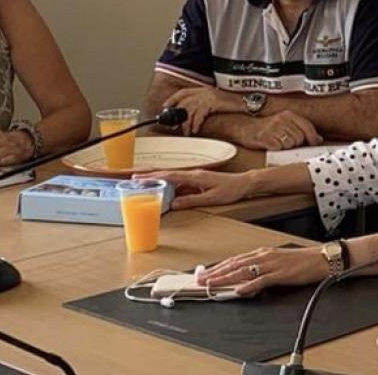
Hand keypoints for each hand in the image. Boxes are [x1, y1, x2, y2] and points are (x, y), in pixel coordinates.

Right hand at [134, 169, 253, 209]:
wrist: (244, 183)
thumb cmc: (231, 190)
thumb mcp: (211, 198)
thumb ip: (192, 201)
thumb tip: (174, 203)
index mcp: (194, 176)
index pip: (169, 175)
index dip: (152, 177)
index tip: (138, 177)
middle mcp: (193, 174)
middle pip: (167, 174)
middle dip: (150, 175)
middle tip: (133, 178)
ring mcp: (195, 177)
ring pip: (172, 178)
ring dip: (158, 180)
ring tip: (143, 183)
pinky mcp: (197, 181)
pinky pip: (179, 182)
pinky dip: (169, 185)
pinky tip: (164, 191)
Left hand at [163, 87, 242, 134]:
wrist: (248, 103)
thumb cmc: (233, 105)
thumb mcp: (216, 103)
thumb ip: (204, 106)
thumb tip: (191, 117)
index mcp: (203, 89)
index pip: (183, 92)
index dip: (173, 99)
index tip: (165, 107)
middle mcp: (204, 90)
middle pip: (184, 102)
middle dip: (177, 115)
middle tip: (174, 125)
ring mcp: (208, 95)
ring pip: (190, 109)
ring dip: (186, 123)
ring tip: (186, 131)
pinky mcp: (212, 102)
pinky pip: (199, 114)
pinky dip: (195, 123)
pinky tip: (195, 130)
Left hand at [198, 246, 327, 295]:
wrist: (322, 259)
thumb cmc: (301, 261)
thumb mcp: (277, 262)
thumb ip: (261, 269)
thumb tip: (246, 279)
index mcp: (261, 253)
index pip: (234, 260)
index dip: (218, 267)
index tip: (204, 273)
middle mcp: (263, 256)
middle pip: (234, 264)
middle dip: (215, 272)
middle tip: (200, 279)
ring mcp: (271, 264)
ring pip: (243, 271)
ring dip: (225, 278)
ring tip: (212, 284)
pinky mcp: (281, 274)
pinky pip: (261, 280)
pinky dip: (249, 285)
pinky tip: (239, 290)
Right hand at [237, 111, 322, 149]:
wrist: (244, 128)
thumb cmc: (266, 127)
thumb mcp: (284, 122)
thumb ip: (301, 128)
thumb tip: (318, 139)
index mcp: (288, 115)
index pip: (307, 127)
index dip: (313, 137)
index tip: (314, 143)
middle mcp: (282, 120)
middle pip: (300, 137)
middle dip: (296, 143)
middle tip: (287, 143)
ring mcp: (273, 129)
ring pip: (291, 144)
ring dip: (287, 147)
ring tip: (279, 144)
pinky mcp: (266, 138)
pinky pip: (280, 148)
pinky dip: (278, 150)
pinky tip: (273, 146)